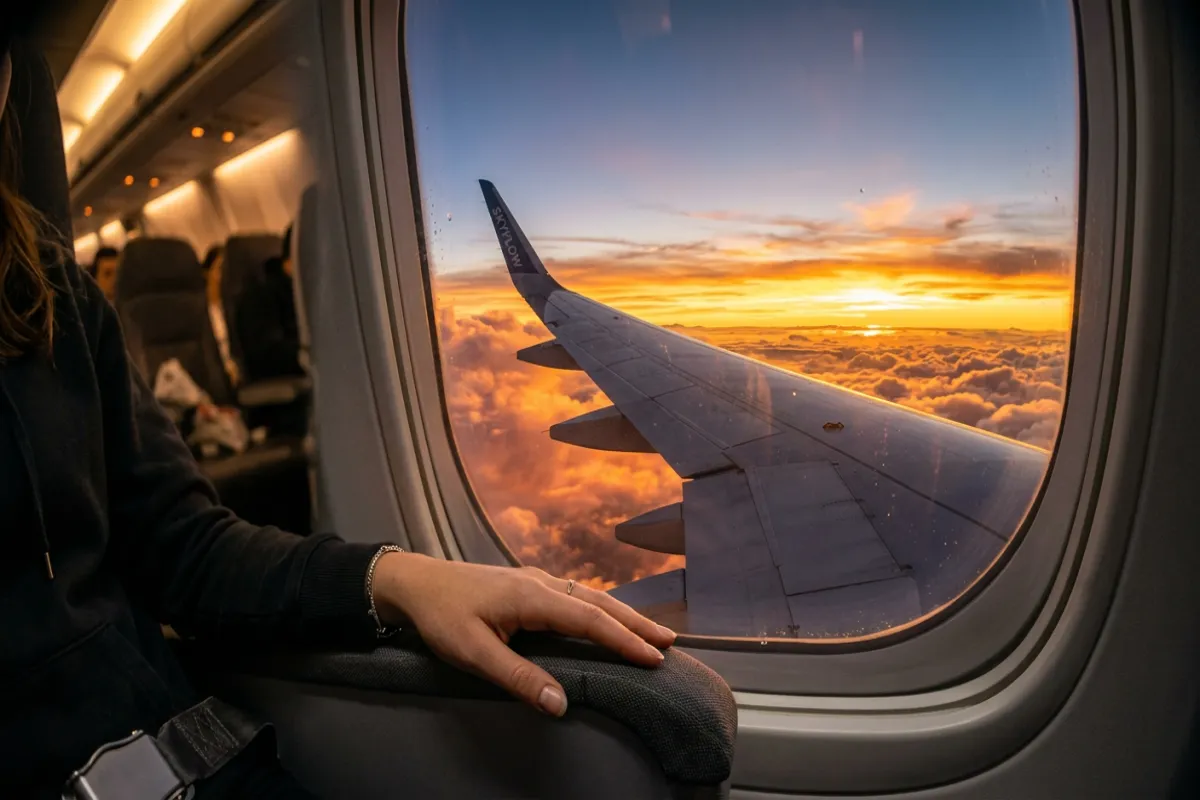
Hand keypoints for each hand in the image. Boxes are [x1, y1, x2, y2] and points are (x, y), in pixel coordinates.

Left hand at [370, 553, 675, 716]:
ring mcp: (535, 580)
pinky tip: (605, 617)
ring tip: (650, 632)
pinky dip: (601, 608)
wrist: (413, 582)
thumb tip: (560, 703)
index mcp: (532, 597)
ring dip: (622, 614)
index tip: (654, 657)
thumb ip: (517, 678)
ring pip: (590, 596)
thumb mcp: (473, 653)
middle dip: (636, 623)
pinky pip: (576, 595)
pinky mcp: (527, 584)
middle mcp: (541, 583)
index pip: (590, 620)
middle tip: (669, 643)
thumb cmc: (440, 616)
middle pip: (599, 603)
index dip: (624, 640)